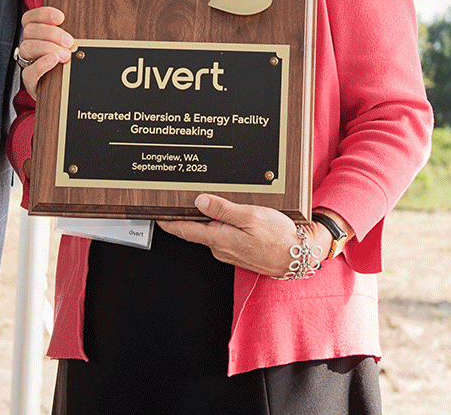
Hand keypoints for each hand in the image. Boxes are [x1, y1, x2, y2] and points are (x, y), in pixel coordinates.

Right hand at [17, 6, 73, 99]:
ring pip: (27, 47)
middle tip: (69, 42)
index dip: (43, 14)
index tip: (61, 17)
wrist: (66, 91)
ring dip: (48, 48)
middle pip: (30, 30)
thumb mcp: (69, 46)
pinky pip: (29, 71)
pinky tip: (54, 61)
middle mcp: (30, 46)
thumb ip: (70, 35)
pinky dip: (42, 64)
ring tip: (65, 55)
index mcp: (36, 34)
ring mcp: (28, 63)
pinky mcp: (30, 81)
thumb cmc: (69, 64)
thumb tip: (87, 27)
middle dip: (51, 33)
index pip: (30, 18)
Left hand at [161, 194, 316, 277]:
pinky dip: (217, 222)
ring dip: (203, 217)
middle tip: (175, 196)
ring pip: (208, 230)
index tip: (153, 213)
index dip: (167, 221)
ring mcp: (227, 250)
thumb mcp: (251, 216)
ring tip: (200, 199)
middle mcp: (219, 247)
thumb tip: (199, 202)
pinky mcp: (236, 250)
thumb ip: (224, 210)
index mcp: (219, 238)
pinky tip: (223, 212)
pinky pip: (220, 234)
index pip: (184, 230)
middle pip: (194, 228)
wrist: (297, 255)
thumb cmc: (278, 236)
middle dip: (185, 214)